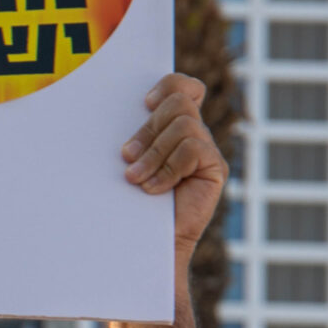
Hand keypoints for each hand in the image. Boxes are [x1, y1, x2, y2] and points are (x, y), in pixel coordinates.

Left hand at [121, 73, 225, 255]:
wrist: (146, 241)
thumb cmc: (129, 201)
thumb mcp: (127, 163)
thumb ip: (132, 140)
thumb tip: (112, 118)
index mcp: (172, 125)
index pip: (183, 87)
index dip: (168, 85)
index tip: (144, 103)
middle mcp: (193, 133)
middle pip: (179, 103)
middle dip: (148, 128)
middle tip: (126, 156)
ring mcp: (206, 150)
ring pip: (184, 126)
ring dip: (154, 153)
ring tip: (135, 178)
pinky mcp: (215, 169)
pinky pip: (193, 150)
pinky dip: (168, 169)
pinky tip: (153, 189)